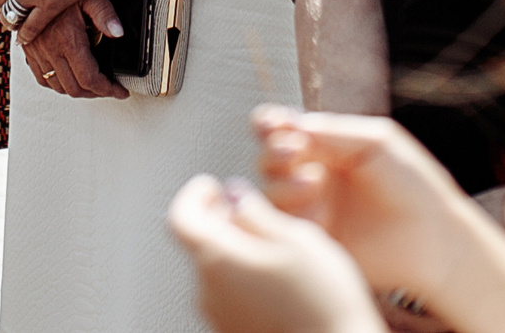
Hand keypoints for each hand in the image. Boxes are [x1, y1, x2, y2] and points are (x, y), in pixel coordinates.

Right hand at [15, 0, 129, 98]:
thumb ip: (105, 13)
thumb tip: (118, 33)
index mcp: (67, 39)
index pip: (90, 79)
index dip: (108, 90)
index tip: (120, 90)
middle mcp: (50, 49)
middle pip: (74, 88)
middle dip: (95, 93)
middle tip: (109, 88)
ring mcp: (37, 52)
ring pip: (57, 86)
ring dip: (76, 90)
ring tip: (92, 84)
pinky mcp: (28, 50)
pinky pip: (40, 77)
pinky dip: (56, 84)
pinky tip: (67, 76)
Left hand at [169, 175, 387, 332]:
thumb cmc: (323, 299)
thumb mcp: (297, 239)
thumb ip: (257, 213)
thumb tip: (235, 195)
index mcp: (217, 260)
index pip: (181, 218)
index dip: (194, 195)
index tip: (212, 185)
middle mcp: (208, 292)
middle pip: (200, 244)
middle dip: (220, 222)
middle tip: (249, 211)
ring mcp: (219, 318)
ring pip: (216, 271)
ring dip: (235, 252)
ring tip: (275, 248)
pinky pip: (229, 297)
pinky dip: (244, 280)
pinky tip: (278, 281)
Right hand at [253, 107, 499, 309]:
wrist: (433, 239)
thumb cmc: (413, 185)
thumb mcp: (377, 141)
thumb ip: (333, 130)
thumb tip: (291, 124)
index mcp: (327, 147)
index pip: (283, 129)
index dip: (269, 124)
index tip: (273, 124)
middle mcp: (314, 176)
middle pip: (268, 159)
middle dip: (274, 151)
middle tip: (295, 152)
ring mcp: (312, 209)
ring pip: (271, 191)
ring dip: (282, 181)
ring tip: (313, 183)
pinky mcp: (314, 239)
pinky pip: (285, 225)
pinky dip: (294, 212)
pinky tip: (318, 211)